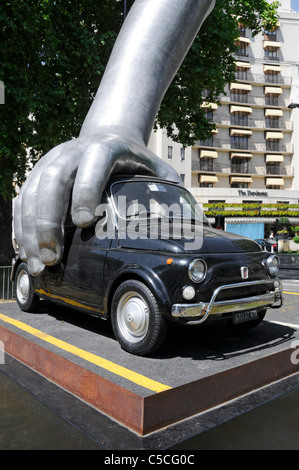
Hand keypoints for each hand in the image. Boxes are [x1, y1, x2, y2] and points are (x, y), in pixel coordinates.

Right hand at [13, 133, 179, 275]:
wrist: (107, 135)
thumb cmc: (133, 159)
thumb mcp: (154, 167)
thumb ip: (167, 189)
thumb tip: (185, 224)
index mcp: (105, 148)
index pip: (92, 166)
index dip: (85, 191)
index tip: (84, 223)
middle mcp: (73, 152)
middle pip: (53, 181)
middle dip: (49, 221)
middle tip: (53, 258)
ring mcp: (51, 161)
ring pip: (32, 192)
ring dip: (31, 231)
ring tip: (38, 264)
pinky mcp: (38, 172)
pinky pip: (23, 198)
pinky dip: (20, 225)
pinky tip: (23, 249)